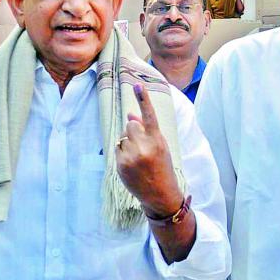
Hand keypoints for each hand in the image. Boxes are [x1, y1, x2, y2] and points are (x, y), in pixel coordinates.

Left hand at [115, 84, 182, 216]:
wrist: (160, 194)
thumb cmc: (162, 167)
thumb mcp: (161, 147)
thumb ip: (146, 130)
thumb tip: (130, 114)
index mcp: (158, 140)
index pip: (149, 116)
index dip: (144, 100)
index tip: (138, 85)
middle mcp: (144, 147)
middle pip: (130, 125)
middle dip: (133, 131)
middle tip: (142, 145)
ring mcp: (131, 156)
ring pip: (122, 137)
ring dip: (127, 143)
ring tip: (138, 158)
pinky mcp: (121, 164)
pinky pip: (117, 149)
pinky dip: (123, 153)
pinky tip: (132, 165)